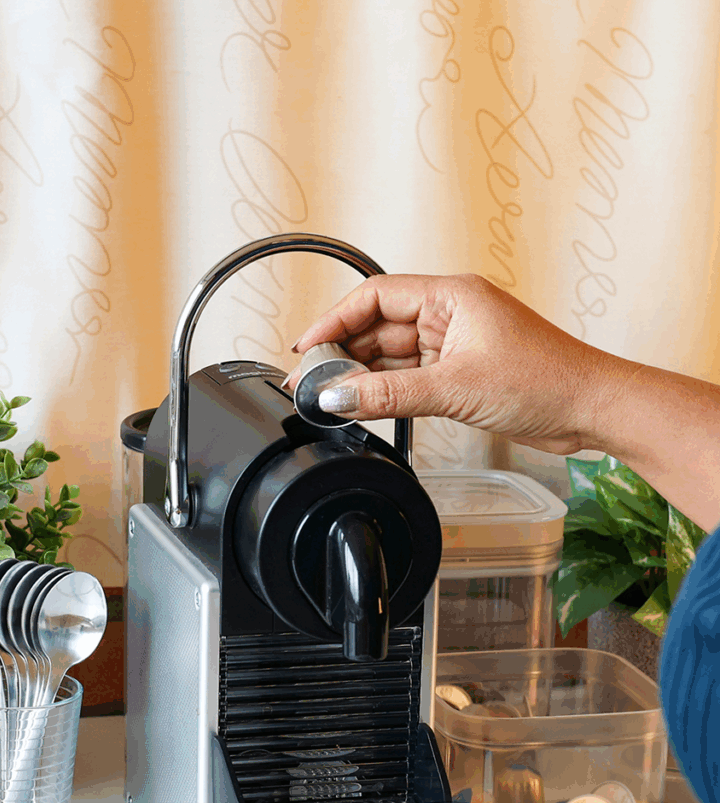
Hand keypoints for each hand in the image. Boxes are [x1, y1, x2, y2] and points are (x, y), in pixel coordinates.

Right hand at [289, 273, 630, 456]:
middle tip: (312, 381)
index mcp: (451, 296)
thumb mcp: (456, 388)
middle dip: (343, 352)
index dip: (335, 319)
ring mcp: (454, 345)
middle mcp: (450, 315)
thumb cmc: (548, 380)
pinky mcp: (460, 374)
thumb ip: (390, 395)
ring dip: (363, 375)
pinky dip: (385, 391)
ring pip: (391, 356)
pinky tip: (364, 405)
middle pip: (378, 326)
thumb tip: (339, 396)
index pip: (376, 297)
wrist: (592, 409)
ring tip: (331, 397)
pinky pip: (409, 378)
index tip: (308, 346)